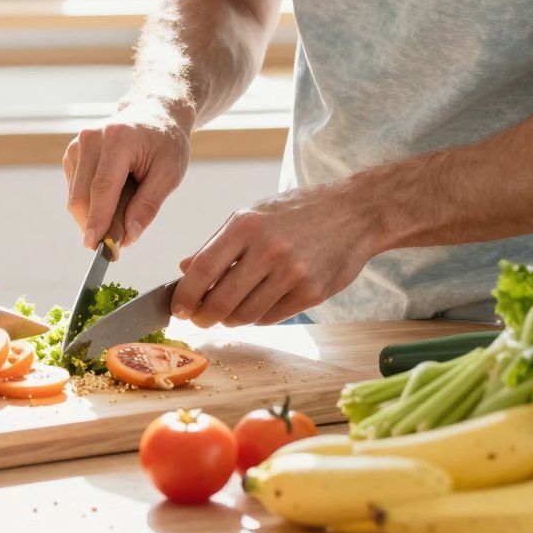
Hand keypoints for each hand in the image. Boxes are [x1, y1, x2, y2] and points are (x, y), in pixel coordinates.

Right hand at [62, 97, 191, 249]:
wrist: (153, 113)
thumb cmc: (166, 143)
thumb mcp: (169, 174)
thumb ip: (148, 206)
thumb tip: (129, 237)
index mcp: (118, 139)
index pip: (102, 187)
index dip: (97, 219)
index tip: (94, 245)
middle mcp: (91, 138)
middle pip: (82, 196)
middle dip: (96, 226)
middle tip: (118, 245)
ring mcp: (78, 144)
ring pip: (76, 197)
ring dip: (95, 216)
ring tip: (125, 210)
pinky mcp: (72, 153)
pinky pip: (76, 190)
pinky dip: (92, 204)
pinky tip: (114, 197)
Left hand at [170, 184, 374, 326]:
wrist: (355, 212)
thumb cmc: (297, 212)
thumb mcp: (253, 215)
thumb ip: (217, 244)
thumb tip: (183, 270)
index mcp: (246, 225)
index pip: (204, 269)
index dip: (185, 295)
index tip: (178, 309)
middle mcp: (268, 249)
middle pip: (221, 300)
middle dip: (204, 317)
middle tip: (199, 319)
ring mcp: (292, 273)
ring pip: (246, 315)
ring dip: (231, 320)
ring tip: (229, 312)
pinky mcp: (313, 293)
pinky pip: (272, 317)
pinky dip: (259, 317)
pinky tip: (259, 305)